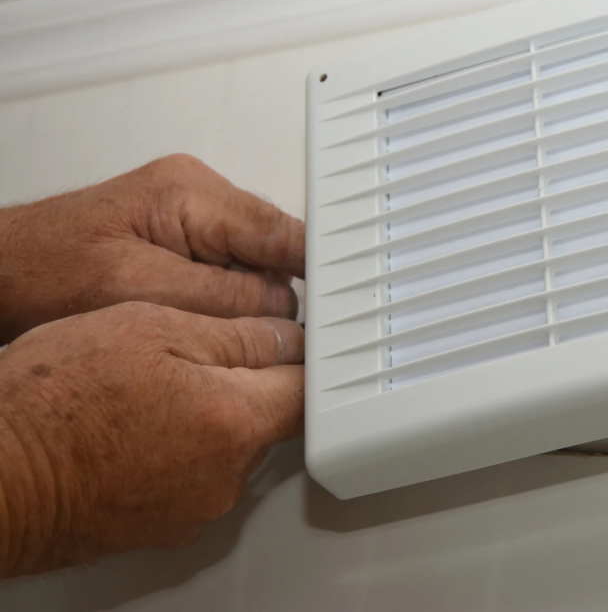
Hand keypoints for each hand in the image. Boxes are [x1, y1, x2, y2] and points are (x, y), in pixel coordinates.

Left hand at [0, 155, 304, 343]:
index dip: (318, 269)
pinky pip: (227, 273)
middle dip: (268, 296)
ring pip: (252, 267)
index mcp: (191, 193)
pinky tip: (194, 321)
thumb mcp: (135, 291)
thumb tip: (282, 309)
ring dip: (243, 303)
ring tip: (202, 327)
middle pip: (275, 250)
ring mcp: (190, 215)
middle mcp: (197, 196)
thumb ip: (220, 297)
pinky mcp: (180, 237)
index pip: (284, 230)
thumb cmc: (40, 272)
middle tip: (255, 337)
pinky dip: (223, 302)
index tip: (342, 308)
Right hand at [0, 302, 303, 576]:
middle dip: (248, 382)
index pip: (308, 388)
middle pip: (270, 417)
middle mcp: (225, 476)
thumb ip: (238, 334)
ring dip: (209, 415)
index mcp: (235, 421)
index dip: (302, 354)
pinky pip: (193, 475)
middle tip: (193, 354)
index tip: (288, 336)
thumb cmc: (54, 402)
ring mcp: (194, 507)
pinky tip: (136, 425)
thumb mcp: (153, 327)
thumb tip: (287, 336)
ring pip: (230, 446)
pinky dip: (177, 448)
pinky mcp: (161, 525)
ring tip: (152, 390)